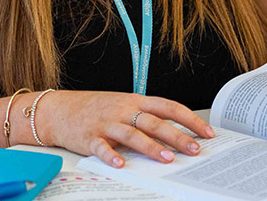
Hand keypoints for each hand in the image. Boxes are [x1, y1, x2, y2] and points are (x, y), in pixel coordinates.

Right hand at [36, 90, 214, 167]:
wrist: (58, 110)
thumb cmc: (94, 109)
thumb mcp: (122, 105)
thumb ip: (145, 116)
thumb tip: (175, 134)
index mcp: (135, 101)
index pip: (168, 107)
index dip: (189, 120)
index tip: (207, 133)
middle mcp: (123, 110)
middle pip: (155, 122)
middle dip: (178, 136)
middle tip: (195, 149)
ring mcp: (106, 123)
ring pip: (133, 134)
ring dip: (151, 147)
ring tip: (167, 158)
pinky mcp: (89, 137)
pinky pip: (101, 147)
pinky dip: (111, 156)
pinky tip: (120, 165)